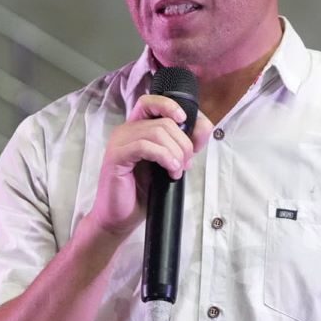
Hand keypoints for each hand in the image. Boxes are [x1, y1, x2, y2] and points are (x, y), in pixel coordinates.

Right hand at [90, 94, 212, 236]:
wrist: (120, 218)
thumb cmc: (142, 192)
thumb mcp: (169, 164)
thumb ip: (184, 145)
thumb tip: (204, 127)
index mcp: (137, 128)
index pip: (151, 102)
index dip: (171, 106)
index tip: (185, 120)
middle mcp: (126, 130)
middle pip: (163, 121)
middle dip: (183, 143)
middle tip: (185, 164)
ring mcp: (119, 142)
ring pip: (157, 132)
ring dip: (175, 152)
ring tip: (176, 171)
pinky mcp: (116, 156)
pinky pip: (145, 146)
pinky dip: (164, 156)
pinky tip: (170, 170)